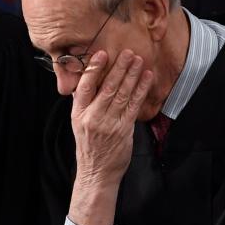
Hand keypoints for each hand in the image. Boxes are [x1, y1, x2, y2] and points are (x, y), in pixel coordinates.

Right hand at [68, 49, 152, 224]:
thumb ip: (83, 101)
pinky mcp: (123, 130)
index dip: (94, 69)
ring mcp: (109, 124)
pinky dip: (141, 90)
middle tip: (128, 52)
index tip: (102, 54)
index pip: (85, 86)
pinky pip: (133, 106)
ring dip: (132, 75)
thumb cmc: (89, 145)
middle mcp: (92, 117)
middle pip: (107, 87)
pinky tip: (146, 79)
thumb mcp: (78, 122)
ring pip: (122, 94)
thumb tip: (85, 79)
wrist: (97, 172)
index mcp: (79, 113)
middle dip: (119, 68)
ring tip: (139, 60)